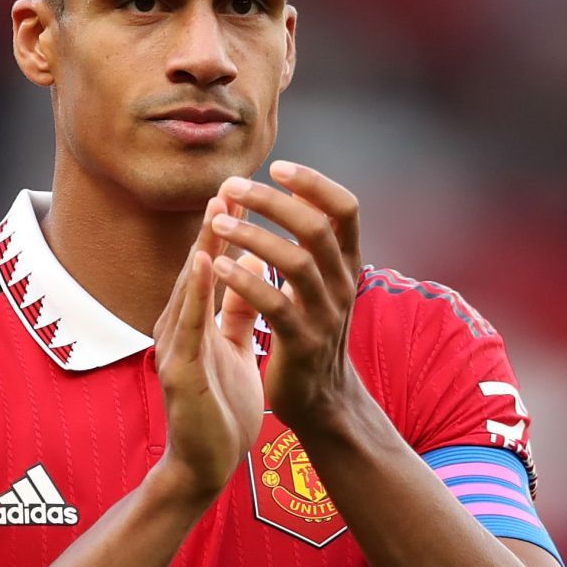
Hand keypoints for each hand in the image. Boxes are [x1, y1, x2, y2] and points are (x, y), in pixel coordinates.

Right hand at [151, 197, 265, 506]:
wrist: (205, 466)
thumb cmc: (220, 408)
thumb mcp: (234, 348)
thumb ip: (239, 308)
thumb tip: (253, 263)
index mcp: (194, 322)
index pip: (211, 266)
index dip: (225, 229)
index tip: (244, 192)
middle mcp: (179, 328)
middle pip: (197, 267)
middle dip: (214, 226)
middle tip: (230, 182)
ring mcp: (174, 347)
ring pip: (190, 288)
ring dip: (203, 246)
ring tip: (219, 208)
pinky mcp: (178, 370)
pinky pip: (190, 324)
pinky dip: (196, 290)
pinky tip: (205, 262)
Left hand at [207, 161, 364, 431]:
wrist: (322, 400)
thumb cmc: (313, 332)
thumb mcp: (323, 283)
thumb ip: (314, 242)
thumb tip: (301, 190)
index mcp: (348, 265)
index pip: (346, 209)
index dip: (315, 182)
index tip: (277, 166)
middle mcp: (342, 285)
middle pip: (316, 227)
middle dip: (272, 201)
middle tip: (233, 186)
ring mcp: (326, 315)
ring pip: (295, 263)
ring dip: (253, 236)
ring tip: (218, 222)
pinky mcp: (303, 344)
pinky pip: (275, 305)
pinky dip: (245, 282)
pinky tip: (219, 266)